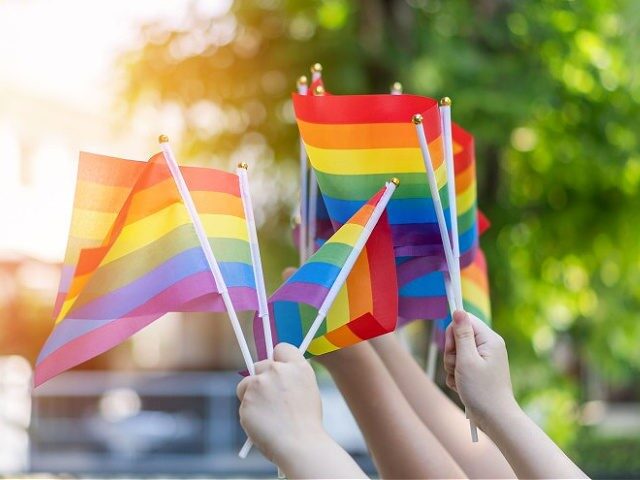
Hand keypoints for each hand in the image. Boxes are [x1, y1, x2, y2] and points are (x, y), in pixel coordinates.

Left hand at [237, 343, 326, 462]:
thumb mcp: (306, 391)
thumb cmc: (306, 423)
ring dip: (251, 395)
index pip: (281, 348)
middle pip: (260, 364)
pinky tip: (263, 424)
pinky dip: (249, 412)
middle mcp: (277, 370)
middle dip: (260, 377)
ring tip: (267, 416)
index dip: (277, 358)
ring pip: (246, 384)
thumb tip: (275, 376)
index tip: (275, 367)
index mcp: (297, 367)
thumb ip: (291, 378)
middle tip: (267, 397)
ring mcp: (260, 383)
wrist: (300, 444)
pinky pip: (243, 403)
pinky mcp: (247, 399)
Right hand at [443, 310, 516, 427]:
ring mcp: (484, 359)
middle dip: (451, 353)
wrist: (495, 419)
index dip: (453, 333)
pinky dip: (456, 375)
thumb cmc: (482, 390)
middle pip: (458, 337)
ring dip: (452, 366)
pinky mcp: (478, 370)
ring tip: (460, 380)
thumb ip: (461, 334)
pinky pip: (460, 365)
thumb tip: (458, 310)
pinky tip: (461, 386)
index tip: (453, 350)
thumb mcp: (467, 360)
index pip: (464, 320)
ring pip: (456, 353)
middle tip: (457, 368)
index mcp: (489, 339)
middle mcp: (488, 346)